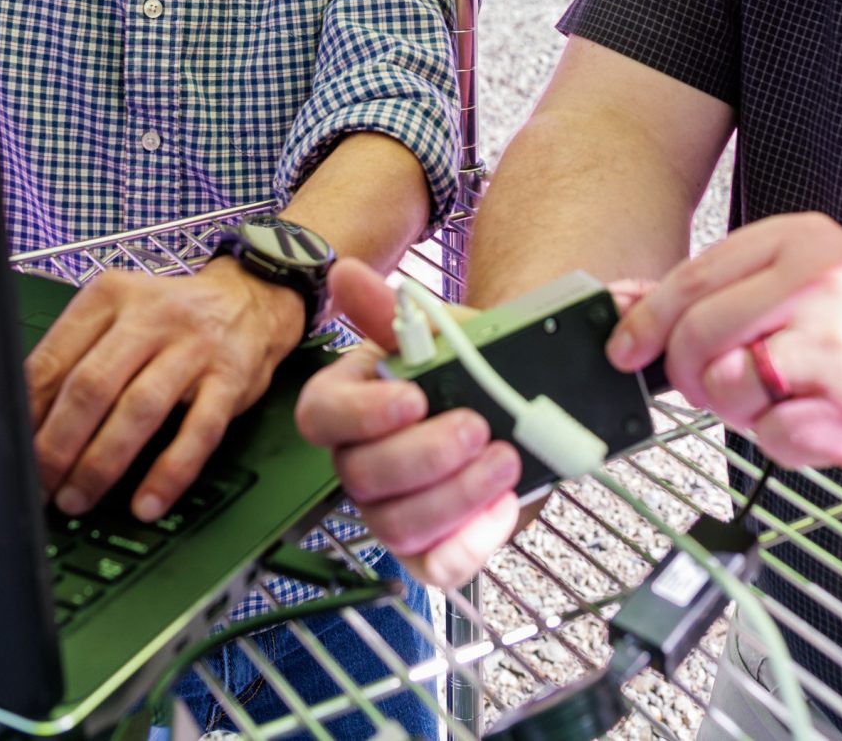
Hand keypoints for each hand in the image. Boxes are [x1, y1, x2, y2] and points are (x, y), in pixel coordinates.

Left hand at [25, 259, 306, 520]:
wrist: (249, 299)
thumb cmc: (171, 317)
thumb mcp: (118, 315)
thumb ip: (76, 357)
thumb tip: (27, 421)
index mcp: (109, 297)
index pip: (54, 359)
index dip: (28, 414)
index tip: (13, 453)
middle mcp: (151, 317)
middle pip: (92, 385)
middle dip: (58, 445)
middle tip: (41, 485)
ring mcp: (194, 348)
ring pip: (139, 410)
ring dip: (102, 463)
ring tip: (79, 498)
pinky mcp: (230, 380)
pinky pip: (198, 433)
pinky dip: (169, 473)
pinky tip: (147, 503)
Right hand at [294, 260, 518, 587]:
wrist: (522, 402)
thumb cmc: (473, 366)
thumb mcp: (443, 332)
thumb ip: (393, 311)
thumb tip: (344, 273)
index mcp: (350, 402)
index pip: (320, 416)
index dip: (361, 414)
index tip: (414, 398)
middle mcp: (360, 461)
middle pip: (361, 477)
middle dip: (425, 456)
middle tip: (480, 426)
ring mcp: (391, 511)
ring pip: (396, 528)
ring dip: (456, 496)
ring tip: (506, 460)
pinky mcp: (431, 549)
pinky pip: (437, 568)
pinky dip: (473, 542)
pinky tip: (503, 507)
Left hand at [604, 212, 841, 492]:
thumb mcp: (814, 286)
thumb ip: (726, 292)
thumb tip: (629, 303)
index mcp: (806, 243)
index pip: (693, 278)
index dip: (645, 320)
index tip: (626, 347)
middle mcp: (824, 285)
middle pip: (698, 334)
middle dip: (688, 374)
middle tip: (712, 388)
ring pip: (729, 386)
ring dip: (742, 410)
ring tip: (789, 400)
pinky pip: (772, 438)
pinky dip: (785, 442)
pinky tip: (823, 424)